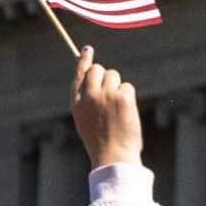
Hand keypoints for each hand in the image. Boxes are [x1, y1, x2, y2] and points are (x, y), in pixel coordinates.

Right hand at [63, 46, 140, 179]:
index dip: (84, 61)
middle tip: (111, 92)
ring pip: (114, 76)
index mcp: (77, 103)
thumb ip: (88, 100)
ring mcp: (106, 95)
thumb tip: (97, 79)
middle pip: (98, 70)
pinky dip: (128, 97)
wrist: (113, 155)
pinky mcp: (122, 97)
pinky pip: (127, 87)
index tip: (88, 50)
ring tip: (117, 110)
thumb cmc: (101, 141)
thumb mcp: (86, 120)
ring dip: (118, 88)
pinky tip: (125, 113)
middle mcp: (89, 95)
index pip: (78, 75)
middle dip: (105, 76)